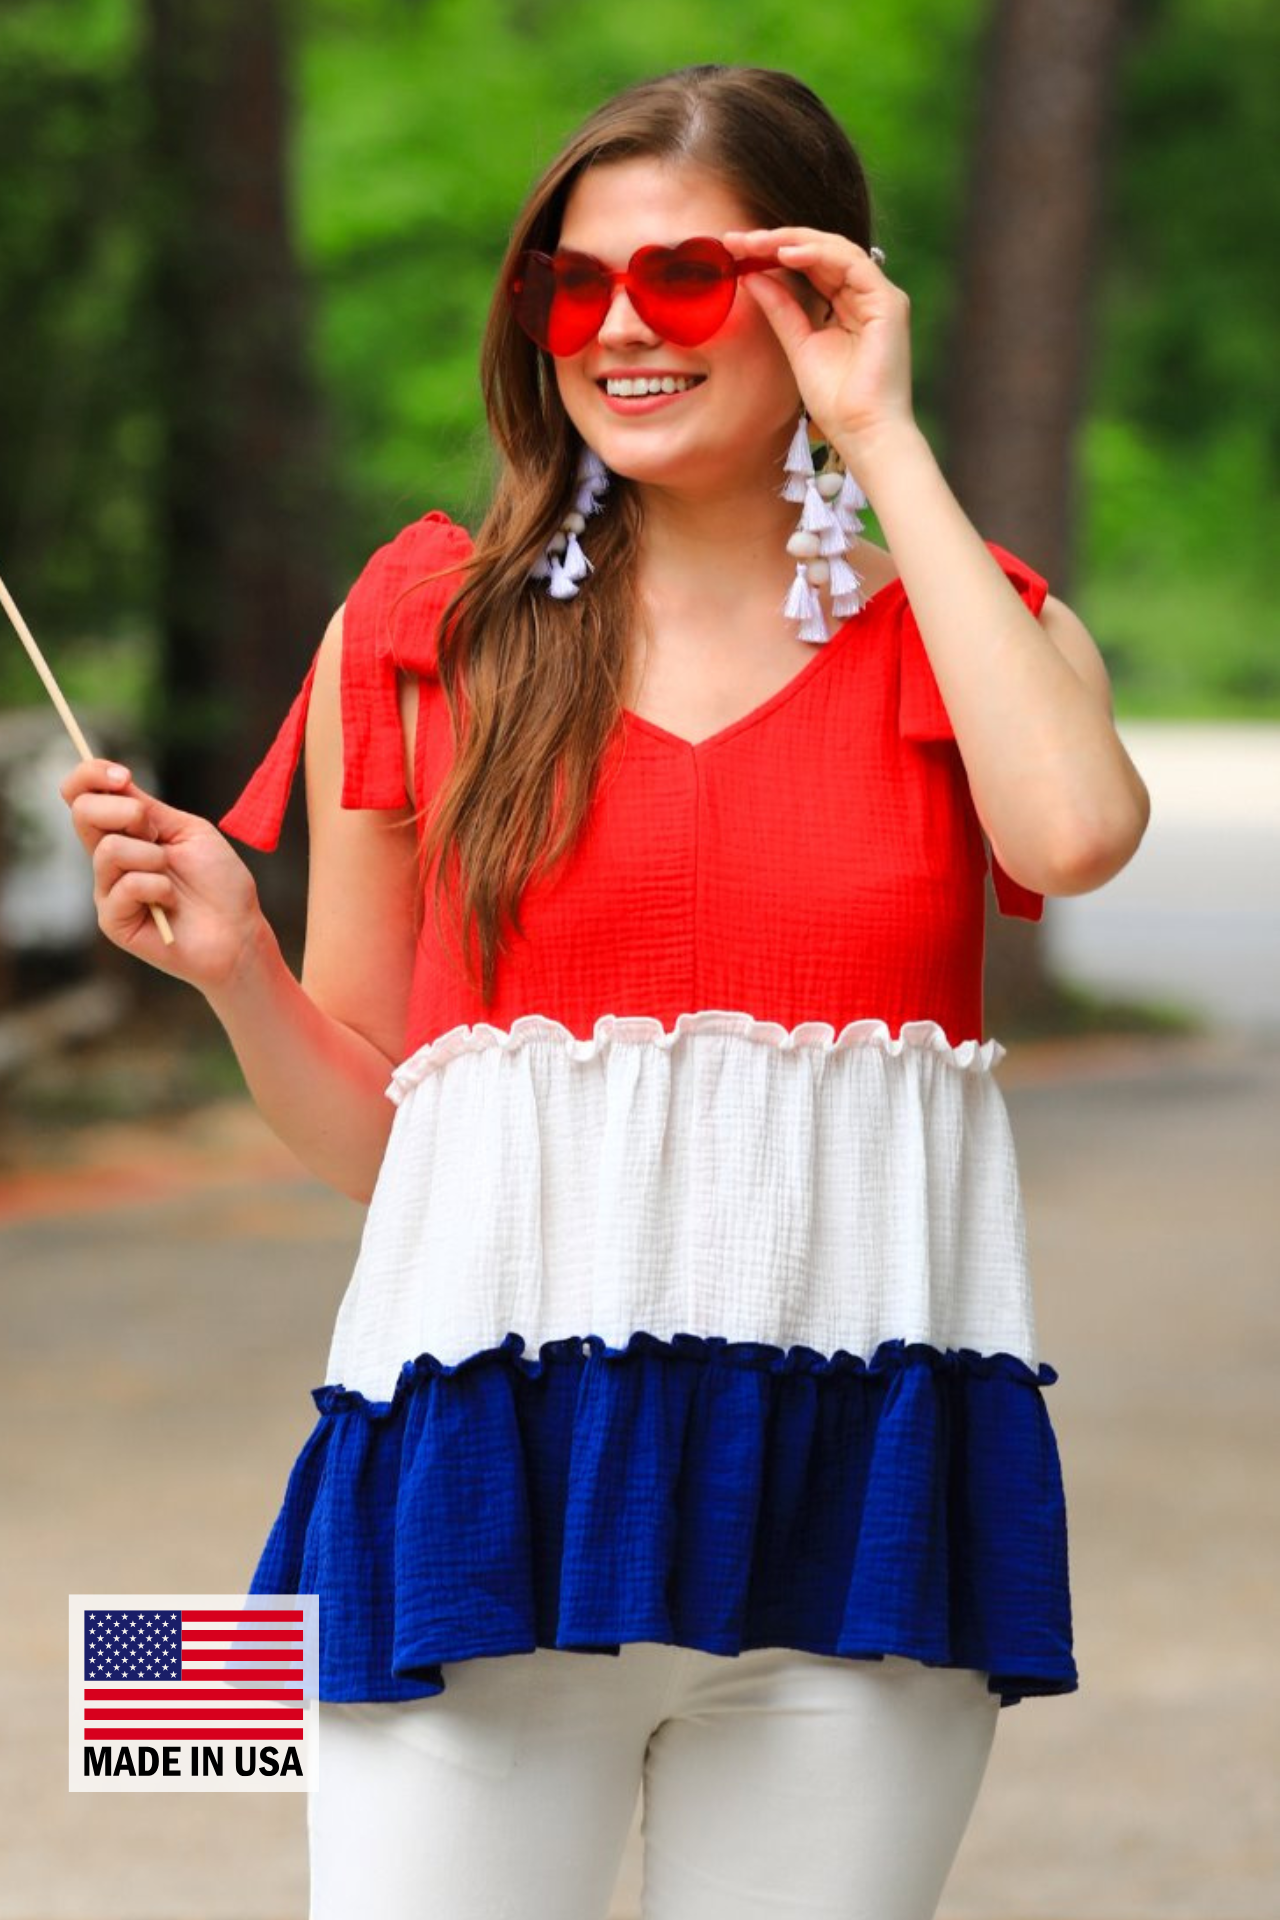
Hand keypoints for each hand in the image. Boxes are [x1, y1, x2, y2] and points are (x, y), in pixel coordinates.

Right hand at [60, 758, 266, 994]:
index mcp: (125, 832)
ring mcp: (108, 889)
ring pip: (109, 849)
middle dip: (124, 812)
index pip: (83, 795)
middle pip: (82, 812)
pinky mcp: (113, 920)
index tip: (123, 775)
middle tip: (157, 834)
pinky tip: (172, 904)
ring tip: (173, 880)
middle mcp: (109, 858)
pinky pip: (127, 885)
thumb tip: (113, 782)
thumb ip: (148, 809)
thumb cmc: (219, 882)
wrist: (238, 931)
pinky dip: (158, 888)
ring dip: (152, 857)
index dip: (90, 775)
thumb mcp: (188, 831)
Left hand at [722, 226, 915, 464]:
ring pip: (837, 250)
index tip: (734, 250)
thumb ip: (781, 310)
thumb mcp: (798, 346)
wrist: (863, 432)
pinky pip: (852, 264)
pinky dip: (819, 254)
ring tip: (757, 242)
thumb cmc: (836, 402)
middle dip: (778, 241)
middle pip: (821, 252)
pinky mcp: (889, 304)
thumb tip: (751, 277)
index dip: (772, 253)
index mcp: (847, 306)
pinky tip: (787, 253)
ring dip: (794, 241)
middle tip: (737, 239)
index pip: (810, 265)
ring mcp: (880, 297)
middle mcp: (866, 296)